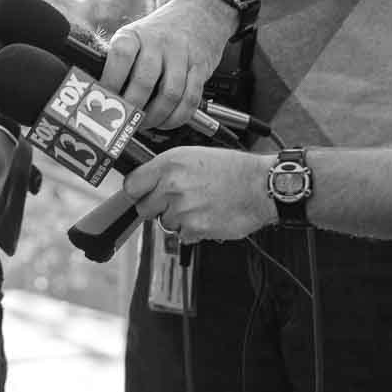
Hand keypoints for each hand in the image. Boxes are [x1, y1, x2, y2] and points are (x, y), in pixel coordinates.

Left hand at [103, 0, 232, 131]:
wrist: (199, 12)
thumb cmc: (158, 32)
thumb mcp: (134, 36)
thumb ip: (119, 62)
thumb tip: (98, 94)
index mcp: (134, 35)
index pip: (120, 56)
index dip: (111, 81)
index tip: (105, 100)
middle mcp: (158, 42)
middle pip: (144, 81)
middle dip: (133, 109)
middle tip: (127, 121)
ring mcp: (181, 55)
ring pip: (170, 94)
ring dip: (157, 117)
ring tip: (147, 123)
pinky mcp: (200, 68)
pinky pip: (191, 98)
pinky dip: (178, 117)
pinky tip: (168, 121)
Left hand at [123, 147, 272, 241]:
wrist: (259, 186)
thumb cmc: (231, 169)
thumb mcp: (193, 156)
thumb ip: (167, 169)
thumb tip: (147, 182)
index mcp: (169, 164)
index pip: (132, 185)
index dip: (137, 191)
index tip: (141, 194)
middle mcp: (171, 186)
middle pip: (144, 208)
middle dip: (157, 207)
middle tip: (175, 202)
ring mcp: (181, 209)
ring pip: (164, 223)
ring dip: (177, 219)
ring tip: (199, 206)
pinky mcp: (193, 229)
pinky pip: (182, 235)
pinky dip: (192, 230)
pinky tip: (207, 216)